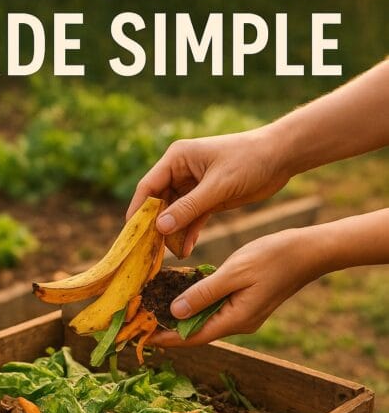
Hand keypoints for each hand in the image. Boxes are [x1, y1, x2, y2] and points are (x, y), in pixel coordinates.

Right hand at [127, 125, 289, 256]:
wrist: (281, 157)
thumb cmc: (249, 160)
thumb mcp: (218, 186)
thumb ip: (189, 207)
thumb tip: (159, 227)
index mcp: (177, 158)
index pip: (148, 187)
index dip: (138, 211)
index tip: (131, 235)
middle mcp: (181, 171)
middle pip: (159, 203)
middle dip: (155, 227)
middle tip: (149, 252)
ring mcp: (194, 186)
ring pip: (175, 214)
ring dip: (173, 234)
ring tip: (172, 256)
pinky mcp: (208, 198)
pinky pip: (192, 219)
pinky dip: (189, 234)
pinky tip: (186, 250)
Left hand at [149, 228, 322, 347]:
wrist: (309, 252)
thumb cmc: (274, 257)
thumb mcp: (234, 272)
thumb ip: (204, 293)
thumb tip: (175, 313)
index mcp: (236, 319)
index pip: (193, 337)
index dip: (166, 338)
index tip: (142, 338)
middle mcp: (239, 323)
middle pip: (197, 332)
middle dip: (169, 328)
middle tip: (140, 322)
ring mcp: (244, 314)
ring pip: (205, 320)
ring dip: (181, 316)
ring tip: (154, 310)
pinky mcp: (247, 302)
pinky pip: (216, 308)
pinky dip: (196, 303)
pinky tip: (181, 294)